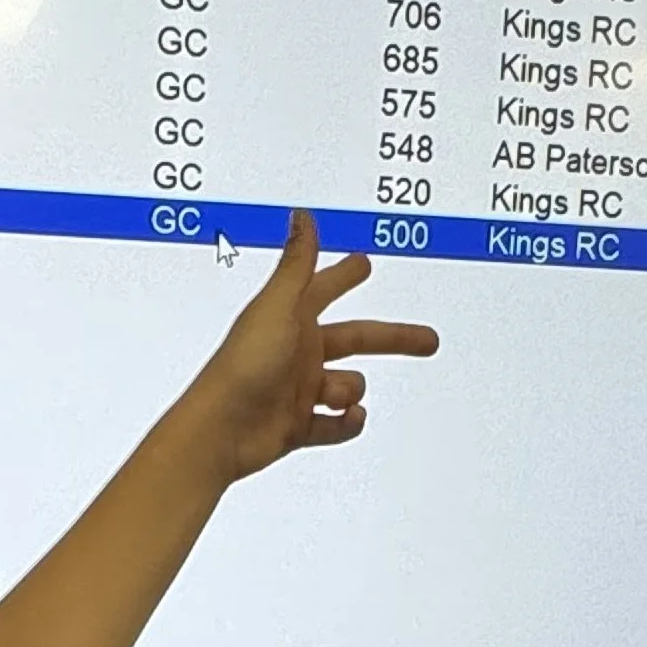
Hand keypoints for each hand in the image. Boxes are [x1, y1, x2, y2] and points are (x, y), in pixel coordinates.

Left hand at [186, 209, 437, 481]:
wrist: (221, 429)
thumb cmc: (244, 366)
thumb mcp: (278, 307)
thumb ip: (297, 263)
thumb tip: (302, 216)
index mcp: (291, 318)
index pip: (325, 288)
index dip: (346, 275)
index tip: (364, 263)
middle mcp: (296, 351)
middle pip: (355, 339)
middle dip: (390, 338)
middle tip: (425, 339)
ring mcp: (297, 390)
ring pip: (347, 386)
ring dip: (352, 391)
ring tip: (339, 396)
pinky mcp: (296, 426)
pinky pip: (336, 426)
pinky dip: (346, 424)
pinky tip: (347, 419)